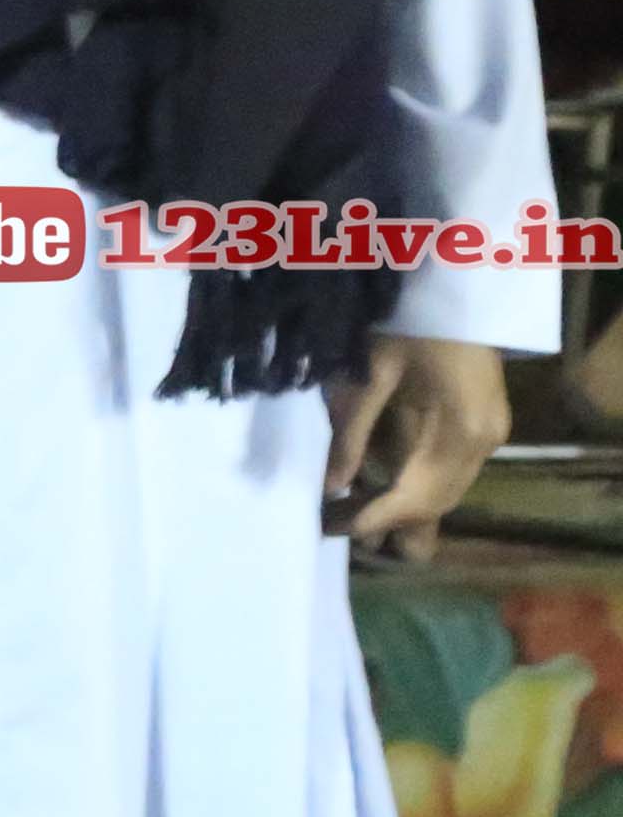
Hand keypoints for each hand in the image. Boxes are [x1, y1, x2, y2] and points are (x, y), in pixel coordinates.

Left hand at [326, 331, 503, 560]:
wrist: (460, 288)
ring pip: (444, 494)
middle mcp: (483, 443)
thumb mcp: (372, 372)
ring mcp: (489, 437)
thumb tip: (330, 485)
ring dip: (399, 507)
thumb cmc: (412, 319)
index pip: (415, 498)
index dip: (373, 519)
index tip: (329, 528)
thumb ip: (351, 431)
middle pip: (434, 505)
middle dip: (384, 522)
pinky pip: (447, 473)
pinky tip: (372, 486)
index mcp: (461, 431)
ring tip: (342, 510)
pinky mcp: (482, 428)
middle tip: (328, 523)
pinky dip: (412, 485)